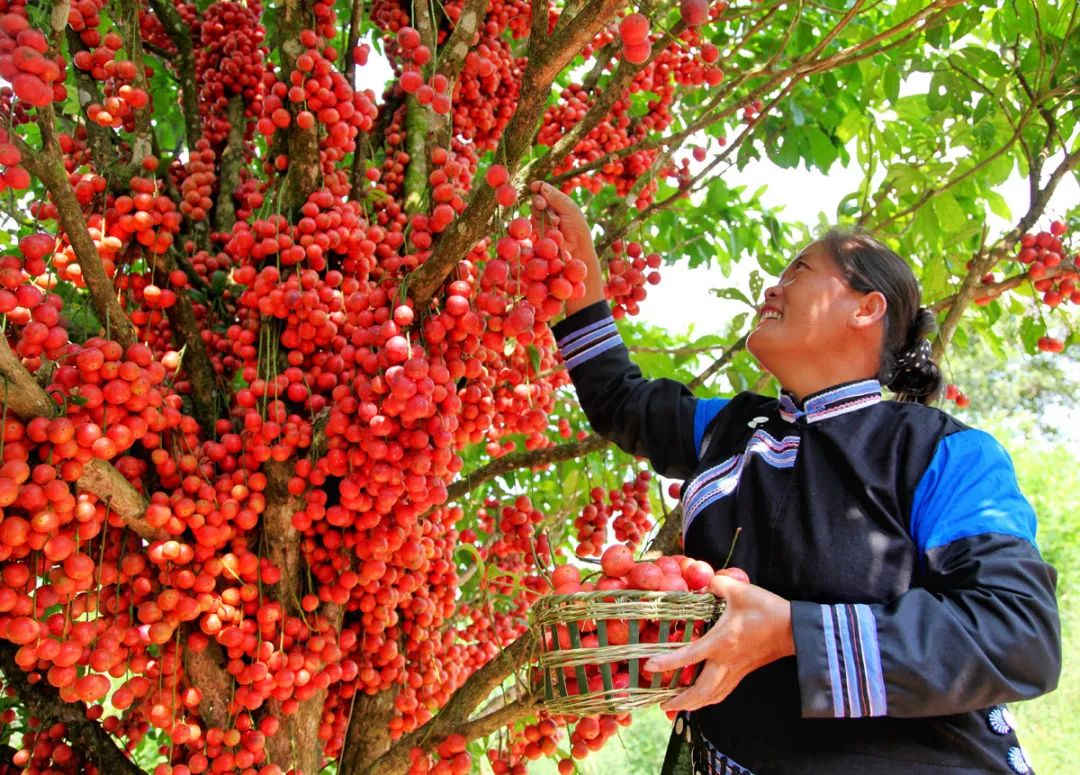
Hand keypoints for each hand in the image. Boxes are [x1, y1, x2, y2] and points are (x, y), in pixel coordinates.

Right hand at [528, 180, 595, 261]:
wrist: (576, 246)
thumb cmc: (577, 226)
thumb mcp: (570, 208)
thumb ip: (556, 197)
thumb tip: (542, 186)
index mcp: (557, 200)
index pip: (544, 189)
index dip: (538, 187)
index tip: (534, 186)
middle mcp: (548, 208)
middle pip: (536, 199)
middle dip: (539, 201)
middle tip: (543, 205)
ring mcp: (541, 219)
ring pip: (534, 211)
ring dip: (545, 215)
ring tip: (557, 222)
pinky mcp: (537, 230)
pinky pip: (533, 223)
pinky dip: (542, 224)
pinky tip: (552, 229)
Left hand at [642, 572, 794, 712]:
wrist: (794, 629)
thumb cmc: (766, 610)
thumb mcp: (740, 590)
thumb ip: (717, 584)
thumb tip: (704, 581)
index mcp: (721, 642)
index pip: (688, 656)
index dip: (667, 663)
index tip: (649, 667)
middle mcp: (726, 661)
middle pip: (700, 690)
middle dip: (680, 702)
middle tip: (662, 706)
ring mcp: (736, 669)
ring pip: (712, 695)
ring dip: (694, 705)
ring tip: (677, 708)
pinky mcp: (744, 671)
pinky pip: (723, 691)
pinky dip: (709, 698)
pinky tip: (703, 699)